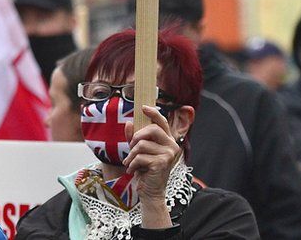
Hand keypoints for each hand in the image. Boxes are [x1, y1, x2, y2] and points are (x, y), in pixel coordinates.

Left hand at [123, 106, 180, 228]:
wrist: (150, 191)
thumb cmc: (145, 170)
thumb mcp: (138, 151)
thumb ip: (134, 137)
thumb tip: (129, 123)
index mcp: (168, 140)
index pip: (162, 121)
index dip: (153, 112)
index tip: (143, 107)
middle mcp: (172, 145)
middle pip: (151, 129)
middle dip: (135, 138)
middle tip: (130, 148)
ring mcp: (168, 154)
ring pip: (142, 144)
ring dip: (131, 155)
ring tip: (131, 163)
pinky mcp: (162, 163)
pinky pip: (140, 157)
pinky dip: (132, 164)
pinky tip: (134, 170)